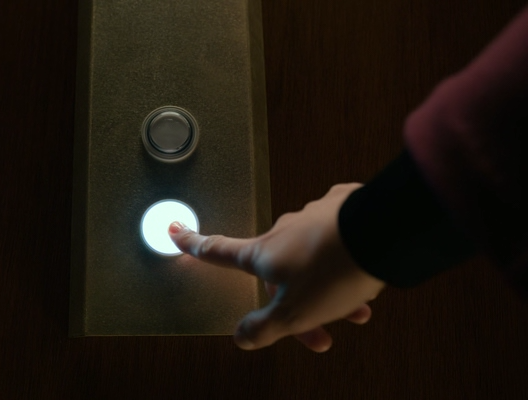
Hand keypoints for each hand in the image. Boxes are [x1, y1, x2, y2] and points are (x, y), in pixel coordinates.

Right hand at [169, 183, 384, 351]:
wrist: (382, 234)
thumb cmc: (333, 272)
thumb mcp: (293, 315)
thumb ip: (262, 328)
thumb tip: (240, 336)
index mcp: (262, 254)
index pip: (218, 250)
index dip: (194, 245)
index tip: (176, 232)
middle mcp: (283, 231)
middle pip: (277, 271)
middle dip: (295, 303)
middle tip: (318, 332)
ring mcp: (312, 217)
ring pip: (311, 260)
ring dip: (327, 288)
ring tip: (355, 310)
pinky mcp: (341, 209)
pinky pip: (335, 242)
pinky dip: (344, 263)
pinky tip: (363, 275)